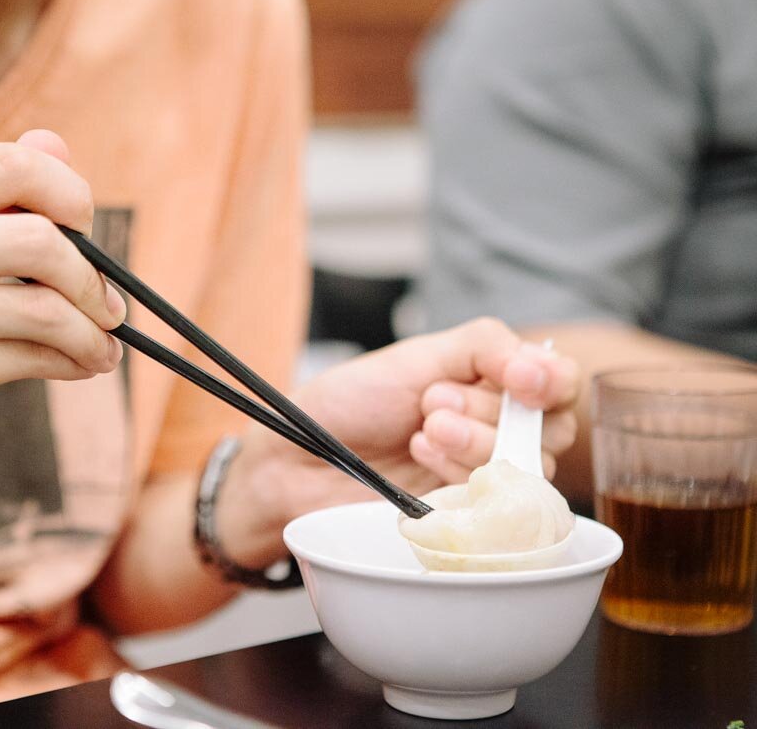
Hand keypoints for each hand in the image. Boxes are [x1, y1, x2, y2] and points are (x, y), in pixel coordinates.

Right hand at [0, 130, 124, 517]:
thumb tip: (56, 141)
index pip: (12, 166)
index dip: (70, 194)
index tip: (86, 228)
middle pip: (39, 239)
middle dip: (91, 277)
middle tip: (108, 305)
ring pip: (46, 308)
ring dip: (93, 332)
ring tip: (103, 345)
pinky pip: (35, 357)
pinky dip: (76, 362)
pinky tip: (83, 365)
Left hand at [216, 318, 579, 567]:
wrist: (303, 458)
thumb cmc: (355, 401)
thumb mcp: (419, 355)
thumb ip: (485, 347)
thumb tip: (541, 364)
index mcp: (493, 382)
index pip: (559, 384)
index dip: (550, 382)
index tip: (521, 381)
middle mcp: (497, 429)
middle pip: (550, 428)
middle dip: (490, 411)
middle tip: (431, 402)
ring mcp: (484, 475)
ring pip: (526, 466)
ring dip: (472, 442)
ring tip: (420, 431)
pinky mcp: (468, 516)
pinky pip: (498, 505)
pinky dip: (460, 476)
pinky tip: (420, 460)